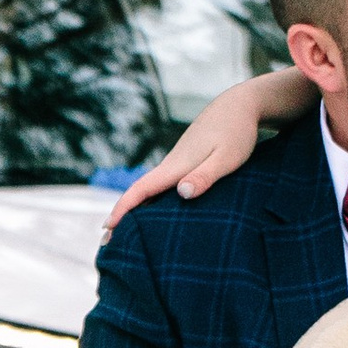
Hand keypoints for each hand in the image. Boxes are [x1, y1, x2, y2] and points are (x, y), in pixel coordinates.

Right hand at [105, 67, 315, 224]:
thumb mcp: (226, 158)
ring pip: (151, 191)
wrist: (239, 105)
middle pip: (140, 193)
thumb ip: (205, 176)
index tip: (107, 229)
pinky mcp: (187, 164)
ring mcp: (178, 165)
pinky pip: (163, 187)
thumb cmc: (236, 133)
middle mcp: (171, 166)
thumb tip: (182, 193)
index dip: (123, 209)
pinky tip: (156, 213)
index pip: (141, 190)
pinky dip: (153, 202)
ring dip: (136, 210)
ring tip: (127, 235)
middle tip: (107, 243)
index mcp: (176, 167)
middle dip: (122, 216)